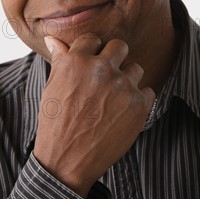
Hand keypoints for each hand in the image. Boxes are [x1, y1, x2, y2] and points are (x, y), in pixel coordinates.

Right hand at [33, 34, 154, 197]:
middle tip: (106, 80)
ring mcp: (122, 86)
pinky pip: (147, 91)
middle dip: (114, 60)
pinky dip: (138, 101)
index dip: (92, 53)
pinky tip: (122, 113)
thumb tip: (53, 37)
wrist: (67, 160)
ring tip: (113, 101)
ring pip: (136, 68)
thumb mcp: (52, 88)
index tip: (91, 67)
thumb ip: (60, 60)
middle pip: (120, 47)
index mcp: (77, 61)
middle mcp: (101, 69)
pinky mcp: (139, 104)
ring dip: (127, 81)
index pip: (93, 39)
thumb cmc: (56, 123)